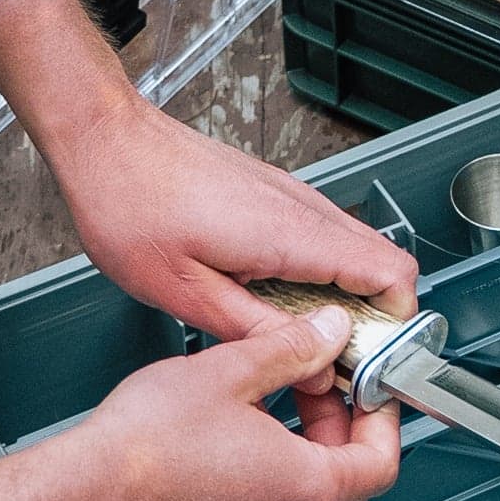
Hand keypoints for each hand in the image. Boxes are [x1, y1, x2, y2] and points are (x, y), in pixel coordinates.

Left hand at [55, 88, 423, 343]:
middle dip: (374, 317)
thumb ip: (256, 330)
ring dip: (345, 296)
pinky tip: (275, 300)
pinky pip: (321, 236)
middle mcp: (299, 207)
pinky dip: (320, 273)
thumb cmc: (129, 205)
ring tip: (300, 337)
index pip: (390, 271)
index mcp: (288, 233)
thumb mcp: (184, 292)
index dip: (393, 323)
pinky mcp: (271, 193)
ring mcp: (289, 195)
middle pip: (384, 260)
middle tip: (334, 360)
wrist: (105, 140)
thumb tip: (311, 361)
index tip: (366, 360)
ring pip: (354, 248)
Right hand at [68, 311, 403, 500]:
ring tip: (268, 411)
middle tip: (314, 387)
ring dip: (303, 458)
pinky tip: (233, 449)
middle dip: (339, 432)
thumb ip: (291, 349)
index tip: (367, 389)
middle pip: (348, 487)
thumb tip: (327, 333)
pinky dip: (266, 488)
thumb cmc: (144, 446)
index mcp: (307, 490)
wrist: (81, 497)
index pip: (381, 462)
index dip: (380, 417)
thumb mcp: (230, 370)